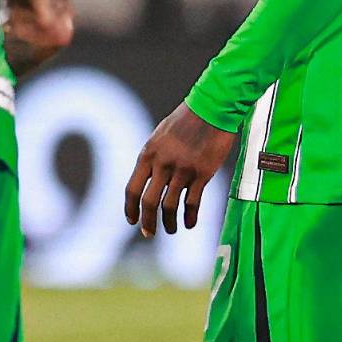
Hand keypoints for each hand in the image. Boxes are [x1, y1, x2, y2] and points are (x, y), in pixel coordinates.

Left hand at [125, 103, 236, 237]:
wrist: (211, 108)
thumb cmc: (186, 119)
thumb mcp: (160, 135)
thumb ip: (153, 156)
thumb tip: (148, 177)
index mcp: (148, 153)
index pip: (132, 188)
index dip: (130, 208)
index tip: (131, 220)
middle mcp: (162, 163)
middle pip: (149, 202)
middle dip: (147, 222)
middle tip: (149, 233)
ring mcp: (182, 170)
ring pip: (170, 206)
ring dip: (169, 223)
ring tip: (172, 229)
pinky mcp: (202, 174)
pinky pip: (192, 203)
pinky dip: (189, 217)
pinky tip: (189, 223)